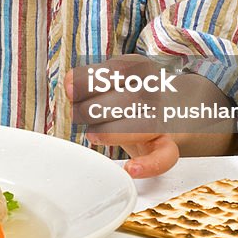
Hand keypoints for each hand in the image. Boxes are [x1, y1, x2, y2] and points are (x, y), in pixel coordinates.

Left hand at [65, 54, 237, 177]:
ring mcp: (162, 118)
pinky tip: (130, 168)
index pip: (115, 71)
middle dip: (94, 109)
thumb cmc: (126, 93)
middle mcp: (155, 91)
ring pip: (141, 126)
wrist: (168, 107)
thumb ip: (87, 79)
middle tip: (79, 114)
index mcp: (139, 68)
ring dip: (111, 132)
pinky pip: (166, 156)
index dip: (88, 82)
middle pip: (126, 99)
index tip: (70, 89)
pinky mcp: (166, 144)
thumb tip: (68, 82)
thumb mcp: (109, 79)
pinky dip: (149, 165)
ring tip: (93, 135)